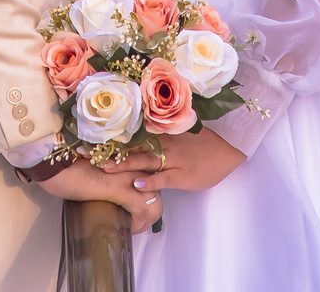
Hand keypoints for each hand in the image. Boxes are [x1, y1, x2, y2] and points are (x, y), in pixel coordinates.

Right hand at [38, 158, 161, 232]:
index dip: (149, 195)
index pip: (151, 176)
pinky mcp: (120, 188)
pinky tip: (129, 229)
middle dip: (153, 211)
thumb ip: (110, 177)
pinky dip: (138, 223)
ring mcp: (127, 176)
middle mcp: (131, 165)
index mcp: (127, 159)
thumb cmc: (71, 168)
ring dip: (148, 220)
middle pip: (158, 189)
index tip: (137, 210)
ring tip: (135, 229)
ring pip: (155, 200)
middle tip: (138, 223)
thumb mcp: (97, 171)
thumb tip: (114, 194)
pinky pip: (141, 209)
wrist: (59, 166)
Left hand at [102, 128, 246, 194]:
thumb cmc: (203, 144)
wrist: (227, 152)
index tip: (94, 139)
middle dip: (113, 152)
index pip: (134, 135)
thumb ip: (161, 134)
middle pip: (134, 147)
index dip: (114, 137)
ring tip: (107, 169)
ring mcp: (173, 160)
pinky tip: (136, 184)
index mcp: (163, 133)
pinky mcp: (181, 175)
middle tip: (92, 155)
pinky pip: (163, 178)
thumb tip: (141, 136)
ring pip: (145, 162)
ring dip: (125, 165)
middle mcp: (164, 144)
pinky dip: (150, 181)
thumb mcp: (180, 135)